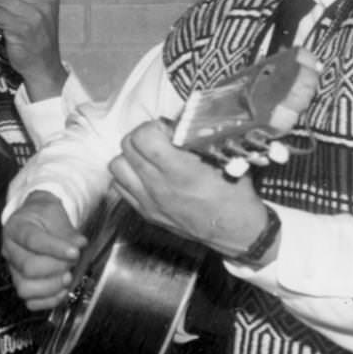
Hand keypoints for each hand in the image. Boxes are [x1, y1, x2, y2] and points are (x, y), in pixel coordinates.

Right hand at [2, 192, 86, 309]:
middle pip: (28, 267)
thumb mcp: (54, 213)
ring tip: (67, 277)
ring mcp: (14, 270)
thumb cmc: (44, 217)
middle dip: (57, 267)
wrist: (36, 221)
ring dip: (52, 286)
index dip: (55, 248)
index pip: (32, 240)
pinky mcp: (22, 284)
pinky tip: (62, 290)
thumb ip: (66, 230)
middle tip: (72, 261)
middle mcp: (10, 251)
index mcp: (16, 228)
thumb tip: (79, 243)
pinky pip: (31, 302)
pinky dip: (49, 300)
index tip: (75, 251)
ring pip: (25, 288)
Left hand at [109, 120, 271, 260]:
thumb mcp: (224, 159)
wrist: (236, 231)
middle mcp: (159, 186)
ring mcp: (149, 201)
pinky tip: (144, 175)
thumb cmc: (234, 196)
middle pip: (127, 146)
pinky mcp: (146, 213)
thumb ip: (200, 139)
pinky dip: (127, 177)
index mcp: (180, 170)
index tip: (166, 130)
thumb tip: (182, 121)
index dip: (153, 127)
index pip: (143, 136)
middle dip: (141, 136)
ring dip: (129, 157)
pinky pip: (120, 188)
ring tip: (148, 157)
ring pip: (117, 166)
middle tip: (158, 139)